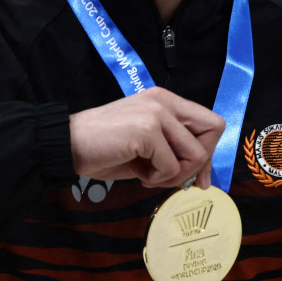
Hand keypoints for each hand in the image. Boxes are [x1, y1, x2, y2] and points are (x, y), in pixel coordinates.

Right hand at [68, 88, 224, 188]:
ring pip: (195, 154)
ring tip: (148, 174)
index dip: (208, 151)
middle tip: (172, 177)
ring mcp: (156, 113)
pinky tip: (136, 172)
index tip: (195, 176)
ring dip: (174, 175)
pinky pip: (171, 167)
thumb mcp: (147, 147)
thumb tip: (202, 178)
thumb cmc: (105, 149)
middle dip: (198, 163)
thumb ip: (174, 152)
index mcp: (165, 100)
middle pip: (213, 131)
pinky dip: (155, 179)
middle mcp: (164, 101)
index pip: (211, 122)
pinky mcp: (146, 130)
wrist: (68, 144)